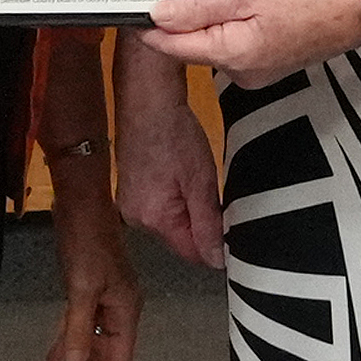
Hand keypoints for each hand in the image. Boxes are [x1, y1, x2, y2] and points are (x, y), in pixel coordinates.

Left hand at [44, 192, 141, 360]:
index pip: (118, 360)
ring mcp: (105, 298)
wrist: (81, 201)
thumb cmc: (86, 241)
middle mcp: (120, 308)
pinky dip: (69, 340)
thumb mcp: (81, 287)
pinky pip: (81, 324)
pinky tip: (54, 356)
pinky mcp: (89, 288)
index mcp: (126, 310)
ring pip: (93, 341)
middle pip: (106, 354)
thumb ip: (79, 328)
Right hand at [115, 68, 229, 266]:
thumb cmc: (175, 135)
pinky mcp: (130, 189)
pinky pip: (159, 206)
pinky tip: (179, 174)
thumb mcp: (201, 182)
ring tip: (195, 180)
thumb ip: (209, 225)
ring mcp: (129, 204)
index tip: (230, 226)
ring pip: (170, 222)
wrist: (147, 99)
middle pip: (180, 239)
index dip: (215, 245)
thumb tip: (218, 261)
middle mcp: (136, 219)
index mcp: (154, 220)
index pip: (192, 253)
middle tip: (213, 193)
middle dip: (201, 224)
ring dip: (187, 209)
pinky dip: (174, 197)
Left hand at [141, 0, 360, 86]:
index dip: (150, 26)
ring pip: (217, 38)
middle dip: (194, 10)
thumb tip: (158, 15)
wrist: (353, 9)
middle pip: (194, 42)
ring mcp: (254, 71)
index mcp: (230, 56)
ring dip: (220, 9)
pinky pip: (238, 39)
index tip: (133, 6)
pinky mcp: (266, 64)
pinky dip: (240, 16)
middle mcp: (239, 73)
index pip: (172, 46)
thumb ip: (198, 7)